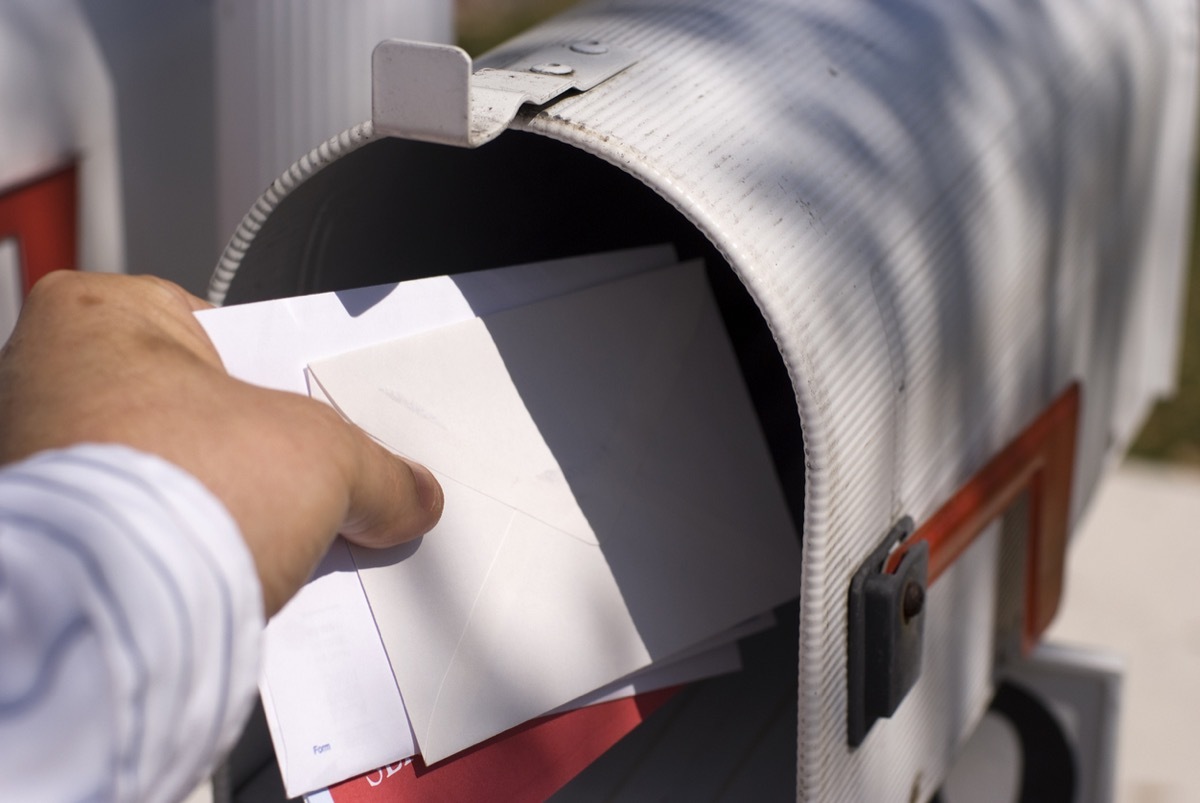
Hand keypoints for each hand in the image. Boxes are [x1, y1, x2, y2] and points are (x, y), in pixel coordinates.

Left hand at [0, 271, 442, 614]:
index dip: (284, 378)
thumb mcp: (325, 456)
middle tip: (300, 479)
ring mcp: (30, 463)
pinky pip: (132, 534)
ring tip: (264, 534)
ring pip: (160, 475)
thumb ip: (379, 471)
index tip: (316, 415)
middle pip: (191, 409)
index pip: (223, 333)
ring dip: (210, 506)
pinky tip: (222, 571)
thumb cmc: (167, 493)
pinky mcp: (38, 542)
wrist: (106, 616)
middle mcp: (41, 380)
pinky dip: (174, 552)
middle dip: (248, 452)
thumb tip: (404, 495)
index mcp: (96, 315)